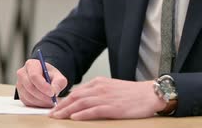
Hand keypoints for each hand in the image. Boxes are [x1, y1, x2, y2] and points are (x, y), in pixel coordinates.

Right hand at [16, 59, 67, 107]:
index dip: (43, 86)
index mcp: (31, 64)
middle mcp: (22, 73)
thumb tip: (54, 91)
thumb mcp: (58, 77)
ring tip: (51, 101)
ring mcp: (19, 85)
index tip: (52, 93)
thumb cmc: (51, 76)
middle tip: (53, 100)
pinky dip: (37, 104)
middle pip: (30, 87)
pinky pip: (27, 102)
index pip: (34, 76)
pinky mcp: (20, 94)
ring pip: (28, 96)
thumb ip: (58, 83)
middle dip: (43, 95)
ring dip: (41, 101)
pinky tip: (45, 102)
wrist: (45, 80)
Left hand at [49, 77, 165, 119]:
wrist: (150, 94)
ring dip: (67, 111)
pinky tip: (74, 118)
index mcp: (99, 83)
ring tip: (58, 117)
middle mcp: (100, 88)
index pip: (77, 91)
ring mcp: (106, 97)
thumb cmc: (132, 93)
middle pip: (75, 97)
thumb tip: (83, 100)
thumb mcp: (112, 88)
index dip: (64, 100)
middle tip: (51, 114)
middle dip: (61, 106)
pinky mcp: (113, 108)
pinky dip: (82, 114)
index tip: (56, 107)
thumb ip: (98, 92)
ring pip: (81, 104)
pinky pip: (93, 111)